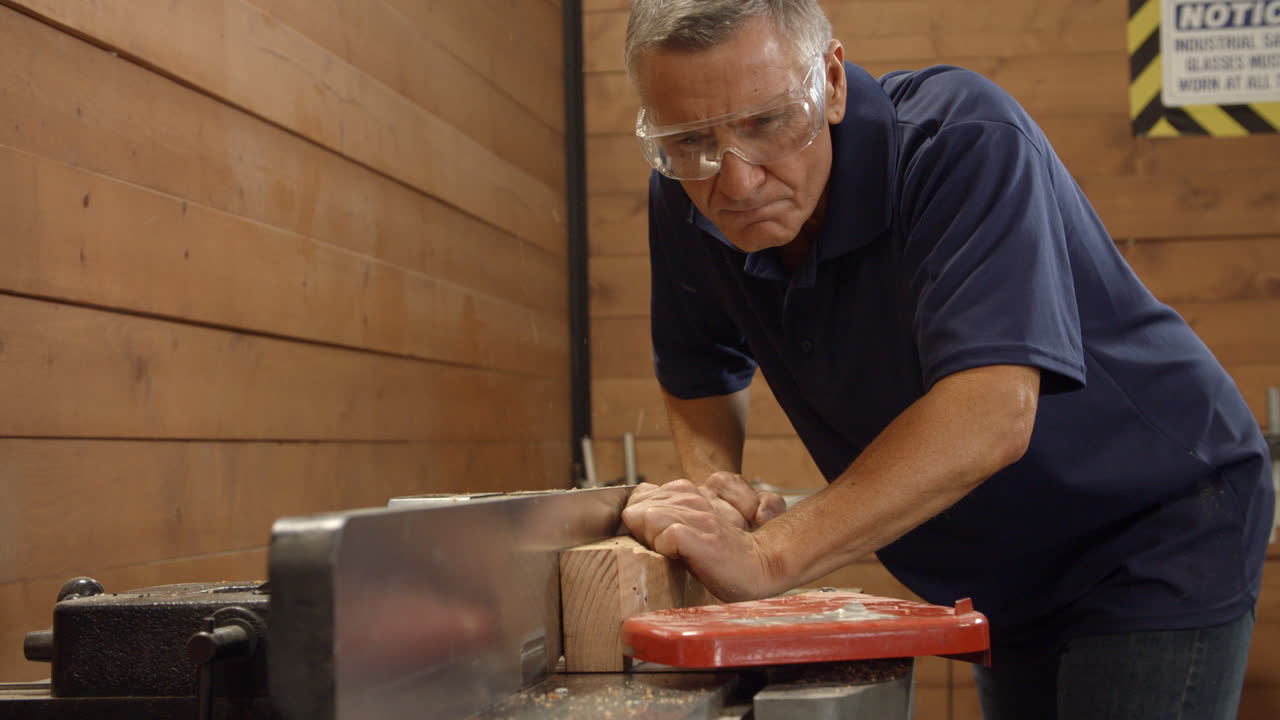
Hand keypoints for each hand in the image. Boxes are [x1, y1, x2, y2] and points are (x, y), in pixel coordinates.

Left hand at [621, 480, 783, 600]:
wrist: (757, 566)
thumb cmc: (719, 553)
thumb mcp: (688, 524)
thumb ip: (663, 514)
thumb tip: (632, 515)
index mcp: (686, 492)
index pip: (639, 495)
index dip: (638, 519)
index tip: (652, 536)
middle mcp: (691, 499)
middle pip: (637, 509)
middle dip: (641, 531)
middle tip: (665, 549)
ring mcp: (698, 517)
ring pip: (649, 519)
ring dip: (653, 541)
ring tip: (674, 554)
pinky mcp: (703, 537)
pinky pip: (668, 536)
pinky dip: (667, 550)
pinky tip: (681, 558)